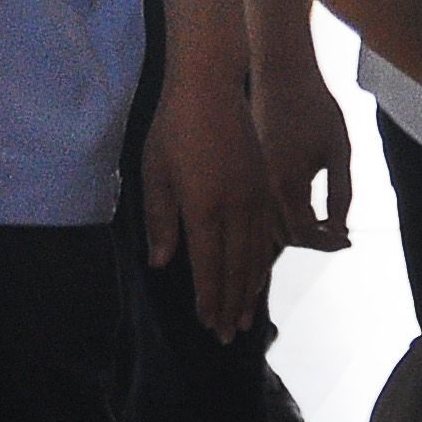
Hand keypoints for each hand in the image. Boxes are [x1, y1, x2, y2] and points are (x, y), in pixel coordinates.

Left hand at [142, 73, 281, 339]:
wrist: (211, 86)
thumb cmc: (174, 128)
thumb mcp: (155, 173)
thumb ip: (161, 220)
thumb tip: (162, 263)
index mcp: (205, 208)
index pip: (208, 267)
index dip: (208, 299)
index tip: (207, 324)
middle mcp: (235, 208)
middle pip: (236, 268)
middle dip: (231, 304)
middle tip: (227, 335)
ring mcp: (254, 197)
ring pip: (256, 254)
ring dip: (250, 288)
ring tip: (245, 317)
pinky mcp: (263, 185)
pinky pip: (266, 233)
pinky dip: (262, 260)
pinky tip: (259, 274)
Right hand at [251, 49, 354, 254]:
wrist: (281, 71)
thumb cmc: (315, 106)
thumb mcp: (339, 150)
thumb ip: (342, 194)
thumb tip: (339, 230)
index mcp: (287, 182)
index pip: (305, 234)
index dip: (329, 243)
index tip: (348, 241)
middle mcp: (263, 186)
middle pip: (285, 237)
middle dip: (314, 241)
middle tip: (339, 236)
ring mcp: (252, 179)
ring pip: (269, 226)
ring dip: (296, 233)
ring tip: (323, 226)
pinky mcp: (248, 171)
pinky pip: (262, 208)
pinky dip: (282, 217)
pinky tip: (303, 209)